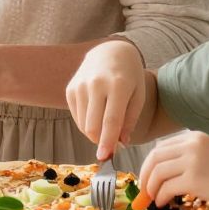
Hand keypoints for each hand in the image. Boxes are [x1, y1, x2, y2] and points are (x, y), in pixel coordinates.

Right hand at [66, 39, 146, 161]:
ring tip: (107, 125)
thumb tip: (120, 144)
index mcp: (117, 85)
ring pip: (83, 124)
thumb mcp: (138, 96)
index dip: (108, 141)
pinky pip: (76, 117)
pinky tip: (97, 115)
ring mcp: (80, 86)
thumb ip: (130, 120)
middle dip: (101, 141)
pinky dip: (86, 124)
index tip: (105, 157)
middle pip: (93, 126)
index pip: (111, 120)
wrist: (110, 52)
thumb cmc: (129, 76)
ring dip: (95, 133)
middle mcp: (95, 84)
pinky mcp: (70, 89)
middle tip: (112, 147)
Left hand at [137, 131, 208, 209]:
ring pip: (157, 173)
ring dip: (151, 188)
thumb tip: (166, 174)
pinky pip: (166, 187)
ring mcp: (191, 161)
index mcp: (193, 137)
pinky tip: (163, 203)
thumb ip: (190, 158)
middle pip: (154, 158)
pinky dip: (161, 196)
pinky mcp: (193, 179)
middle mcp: (190, 145)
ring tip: (154, 199)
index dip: (149, 165)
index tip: (147, 178)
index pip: (160, 148)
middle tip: (144, 191)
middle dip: (145, 176)